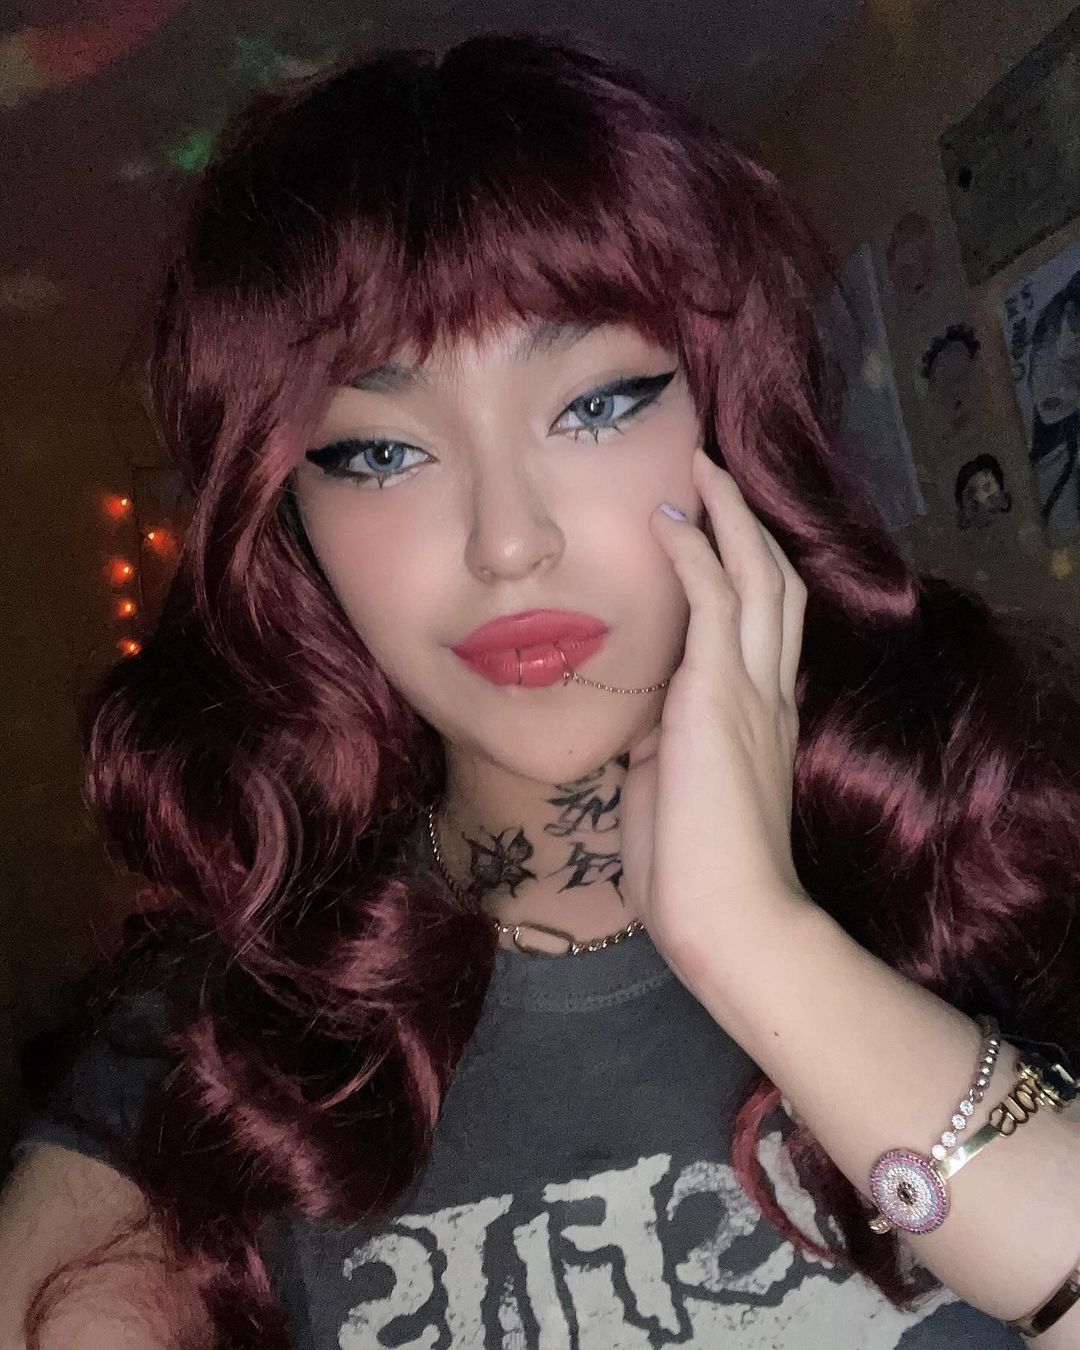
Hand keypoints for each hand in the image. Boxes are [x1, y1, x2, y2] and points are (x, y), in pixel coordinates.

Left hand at [619, 448, 809, 994]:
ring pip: (758, 576)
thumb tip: (640, 724)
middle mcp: (768, 694)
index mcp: (761, 719)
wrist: (729, 924)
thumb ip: (665, 750)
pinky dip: (694, 551)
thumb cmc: (696, 877)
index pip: (766, 624)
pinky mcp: (718, 697)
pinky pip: (715, 601)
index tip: (713, 530)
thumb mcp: (674, 795)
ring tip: (700, 469)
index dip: (748, 568)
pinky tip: (669, 517)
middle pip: (778, 583)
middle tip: (714, 475)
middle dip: (748, 524)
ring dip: (727, 517)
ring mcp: (750, 692)